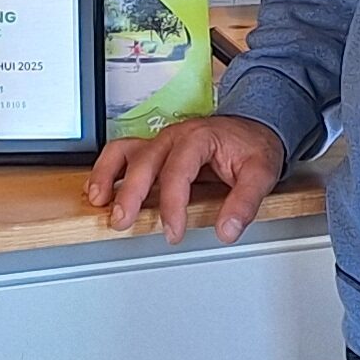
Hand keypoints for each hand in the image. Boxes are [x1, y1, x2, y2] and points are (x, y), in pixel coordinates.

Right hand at [86, 116, 287, 246]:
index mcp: (199, 138)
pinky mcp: (154, 151)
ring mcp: (161, 142)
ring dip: (108, 175)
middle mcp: (175, 137)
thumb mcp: (261, 173)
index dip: (172, 204)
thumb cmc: (252, 147)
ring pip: (125, 152)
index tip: (173, 231)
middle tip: (123, 221)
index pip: (178, 171)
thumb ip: (245, 203)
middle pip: (145, 161)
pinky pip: (122, 154)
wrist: (252, 128)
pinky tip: (100, 191)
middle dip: (130, 193)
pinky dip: (107, 171)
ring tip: (99, 201)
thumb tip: (227, 230)